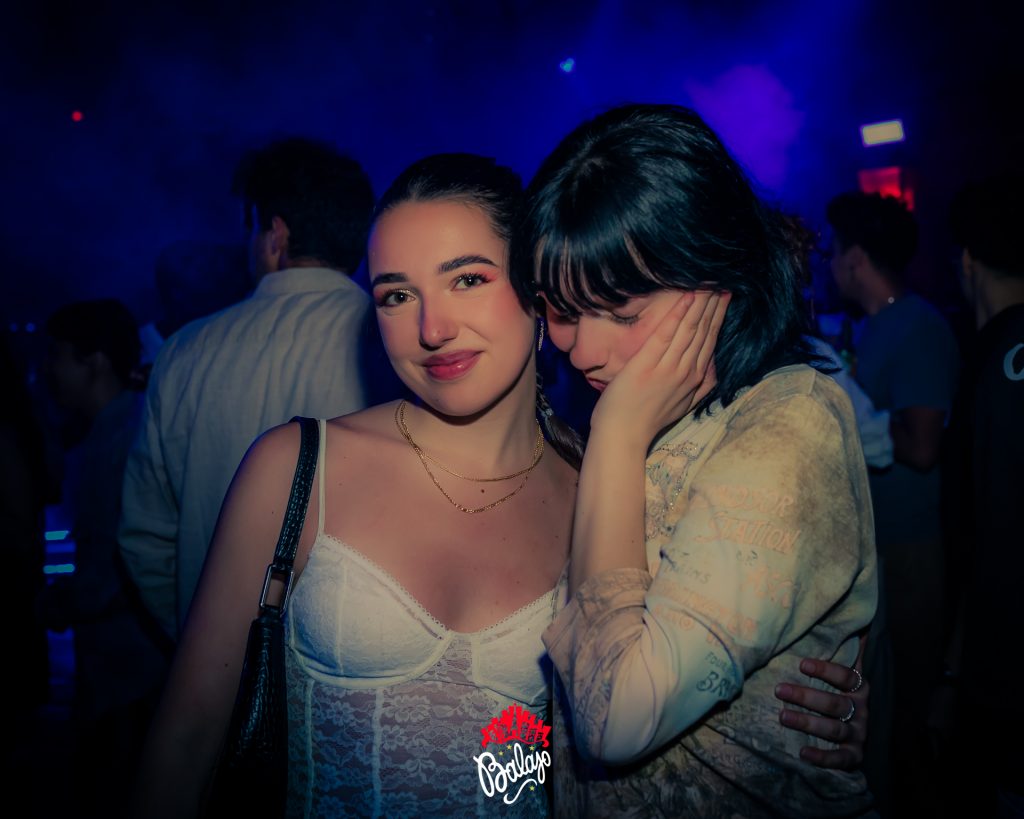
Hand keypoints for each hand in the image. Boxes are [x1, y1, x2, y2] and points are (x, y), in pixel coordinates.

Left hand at [589, 290, 730, 446]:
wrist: (623, 436)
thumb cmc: (646, 420)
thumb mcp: (682, 406)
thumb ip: (700, 387)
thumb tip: (714, 368)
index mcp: (693, 379)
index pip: (710, 340)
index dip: (718, 315)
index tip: (725, 294)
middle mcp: (686, 371)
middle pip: (704, 330)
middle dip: (714, 303)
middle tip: (722, 278)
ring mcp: (667, 368)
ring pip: (690, 329)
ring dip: (701, 303)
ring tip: (709, 281)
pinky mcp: (647, 365)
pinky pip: (666, 334)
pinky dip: (677, 315)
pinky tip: (687, 297)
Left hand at [775, 635, 868, 769]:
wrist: (858, 732)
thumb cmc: (840, 692)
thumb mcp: (844, 671)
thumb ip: (848, 647)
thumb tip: (856, 618)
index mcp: (858, 687)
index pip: (846, 676)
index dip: (826, 670)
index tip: (801, 664)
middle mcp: (861, 710)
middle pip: (835, 704)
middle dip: (806, 697)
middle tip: (779, 690)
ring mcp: (859, 734)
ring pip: (834, 730)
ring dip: (808, 723)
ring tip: (782, 717)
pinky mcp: (855, 756)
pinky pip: (841, 759)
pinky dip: (823, 757)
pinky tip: (803, 753)